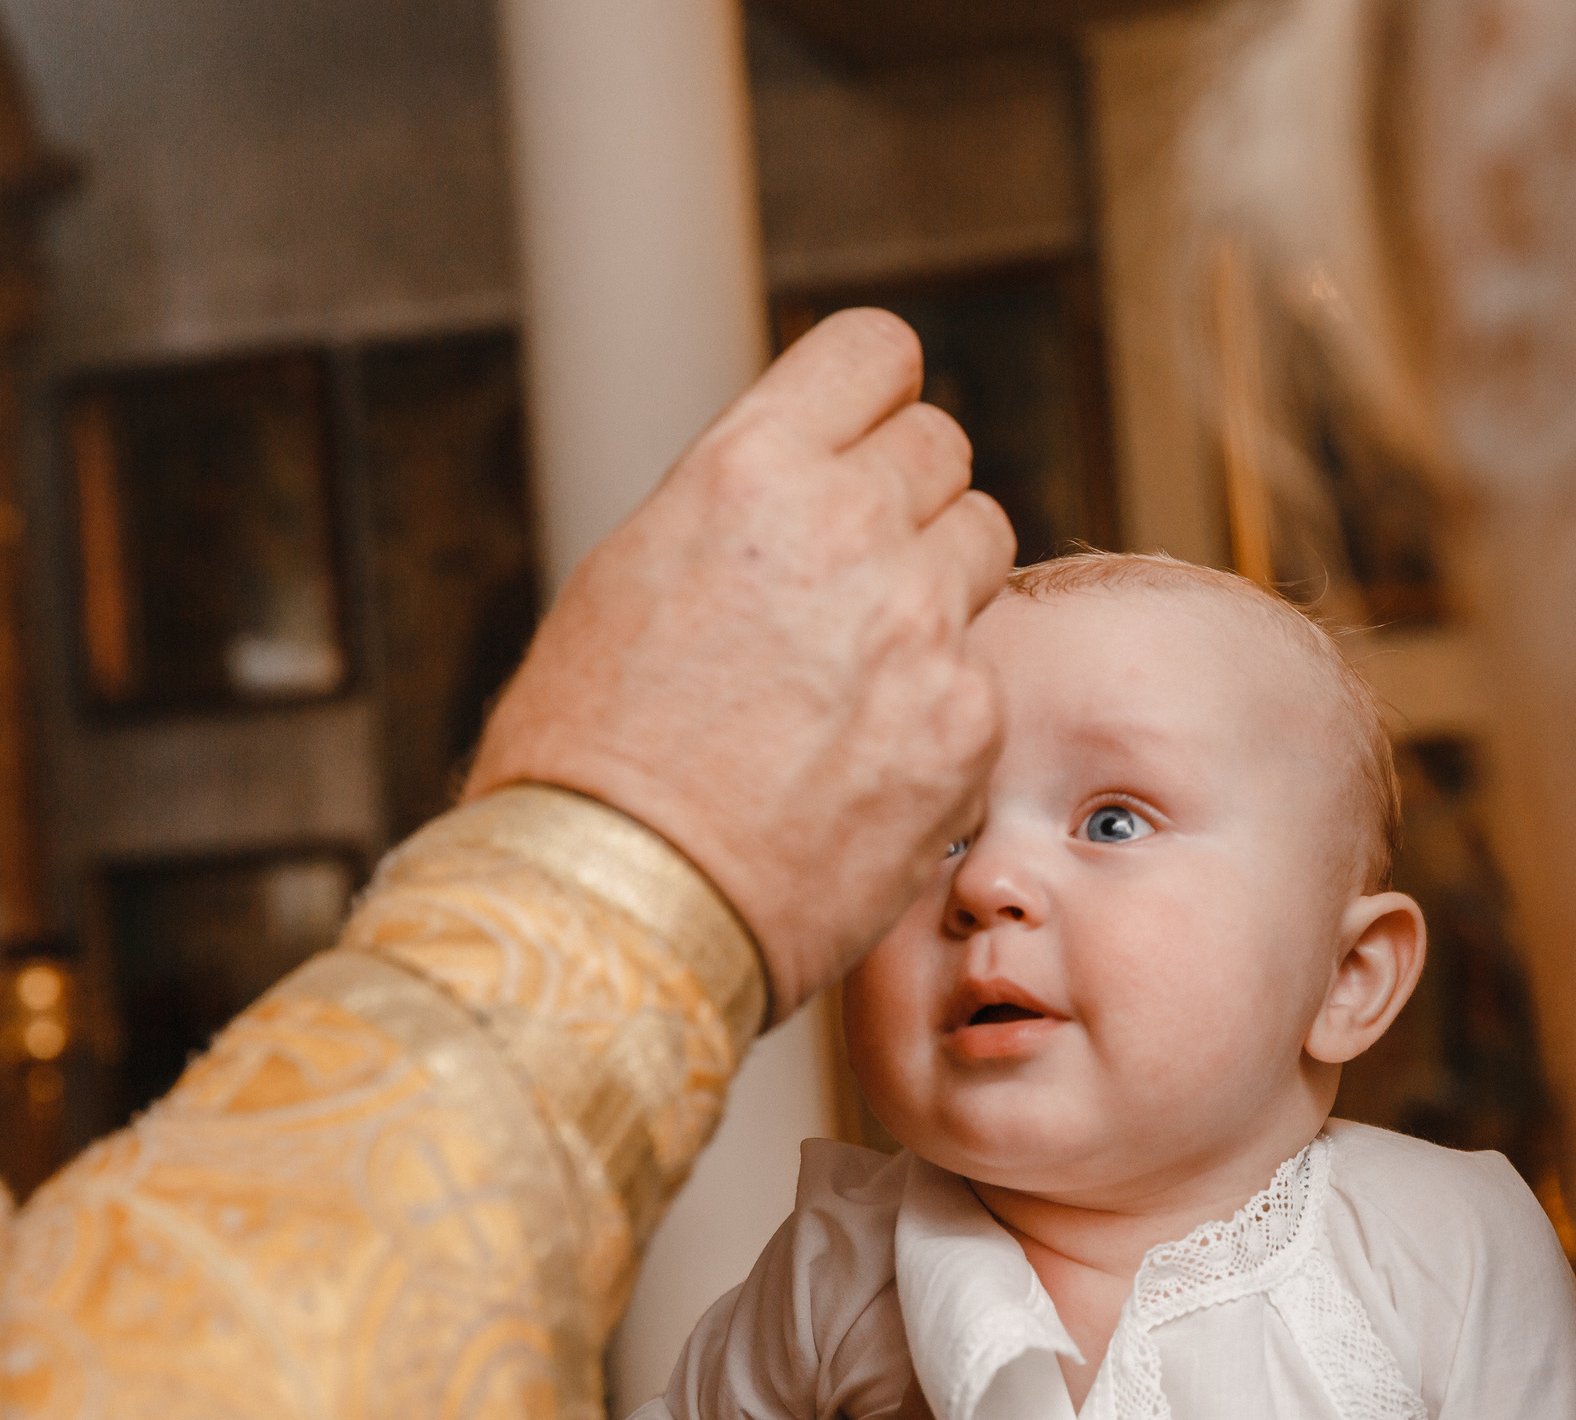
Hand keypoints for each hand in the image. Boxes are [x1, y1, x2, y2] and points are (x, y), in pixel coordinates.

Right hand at [465, 309, 1015, 1016]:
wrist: (620, 911)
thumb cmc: (590, 762)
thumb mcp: (630, 579)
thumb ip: (740, 513)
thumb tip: (800, 490)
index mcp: (748, 470)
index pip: (877, 353)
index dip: (872, 398)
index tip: (862, 439)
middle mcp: (848, 527)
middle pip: (941, 448)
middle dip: (905, 499)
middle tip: (853, 577)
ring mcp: (922, 626)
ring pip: (984, 547)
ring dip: (938, 590)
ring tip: (858, 671)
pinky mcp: (968, 723)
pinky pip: (986, 675)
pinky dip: (943, 709)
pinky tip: (868, 762)